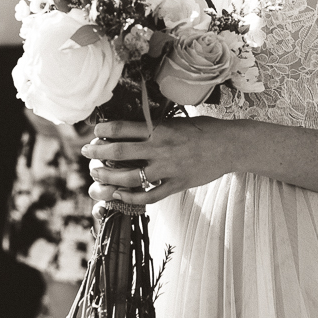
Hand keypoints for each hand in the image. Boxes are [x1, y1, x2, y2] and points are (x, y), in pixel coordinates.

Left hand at [82, 116, 234, 205]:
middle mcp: (160, 148)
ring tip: (96, 176)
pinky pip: (149, 196)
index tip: (94, 132)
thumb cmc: (203, 129)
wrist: (230, 146)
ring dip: (107, 178)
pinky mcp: (177, 185)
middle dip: (97, 153)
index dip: (102, 130)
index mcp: (159, 128)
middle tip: (87, 153)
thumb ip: (154, 126)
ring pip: (128, 178)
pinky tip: (118, 195)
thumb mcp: (177, 120)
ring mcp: (168, 169)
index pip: (122, 128)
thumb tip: (127, 128)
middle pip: (118, 152)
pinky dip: (130, 197)